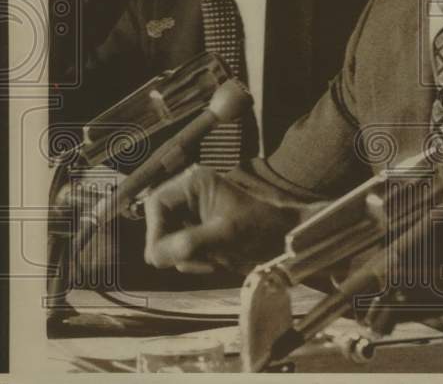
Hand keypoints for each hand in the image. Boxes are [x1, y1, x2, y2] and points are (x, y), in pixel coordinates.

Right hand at [144, 164, 299, 273]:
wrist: (286, 239)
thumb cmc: (262, 228)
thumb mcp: (224, 234)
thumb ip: (188, 244)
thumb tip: (154, 256)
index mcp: (195, 183)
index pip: (157, 204)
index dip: (155, 231)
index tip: (163, 255)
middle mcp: (191, 195)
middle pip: (160, 225)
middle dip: (175, 247)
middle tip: (199, 260)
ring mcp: (194, 214)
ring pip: (169, 242)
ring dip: (188, 257)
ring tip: (217, 258)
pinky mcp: (199, 232)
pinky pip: (182, 252)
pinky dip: (195, 261)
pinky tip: (217, 260)